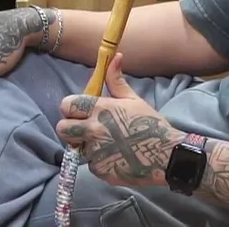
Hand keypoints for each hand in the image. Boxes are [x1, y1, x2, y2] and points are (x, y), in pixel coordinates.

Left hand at [56, 53, 184, 188]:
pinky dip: (100, 162)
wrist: (166, 155)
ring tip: (108, 144)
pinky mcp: (99, 171)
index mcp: (99, 109)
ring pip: (78, 148)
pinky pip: (91, 164)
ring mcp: (95, 152)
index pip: (66, 105)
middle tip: (85, 129)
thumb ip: (116, 80)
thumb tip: (114, 57)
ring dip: (88, 146)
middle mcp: (93, 130)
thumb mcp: (133, 99)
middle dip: (70, 128)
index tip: (80, 112)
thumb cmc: (150, 124)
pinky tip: (115, 158)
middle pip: (62, 129)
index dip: (71, 108)